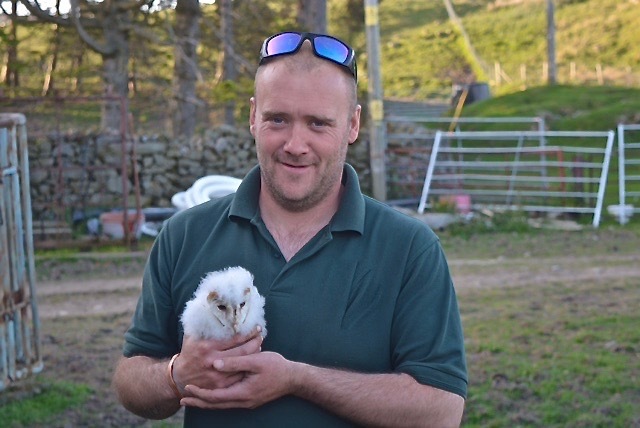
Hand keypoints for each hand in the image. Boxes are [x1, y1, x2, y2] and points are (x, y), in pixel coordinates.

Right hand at [173, 327, 263, 393]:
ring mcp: (217, 374)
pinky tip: (252, 360)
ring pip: (243, 364)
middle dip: (255, 342)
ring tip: (259, 346)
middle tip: (260, 336)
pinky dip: (247, 367)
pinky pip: (239, 376)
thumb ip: (201, 322)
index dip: (248, 333)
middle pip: (243, 351)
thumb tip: (211, 305)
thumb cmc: (189, 352)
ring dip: (254, 354)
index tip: (257, 327)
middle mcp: (213, 360)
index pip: (234, 338)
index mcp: (207, 346)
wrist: (180, 377)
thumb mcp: (191, 335)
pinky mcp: (220, 386)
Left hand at [180, 351, 296, 408]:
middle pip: (216, 405)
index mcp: (243, 393)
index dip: (200, 393)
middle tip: (183, 399)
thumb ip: (235, 362)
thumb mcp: (256, 361)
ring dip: (206, 402)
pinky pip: (229, 402)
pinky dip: (217, 400)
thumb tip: (215, 364)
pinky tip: (212, 395)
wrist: (294, 378)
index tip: (188, 387)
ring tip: (193, 399)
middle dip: (199, 402)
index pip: (216, 397)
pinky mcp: (250, 399)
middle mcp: (244, 401)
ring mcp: (247, 402)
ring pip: (222, 405)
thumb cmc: (276, 367)